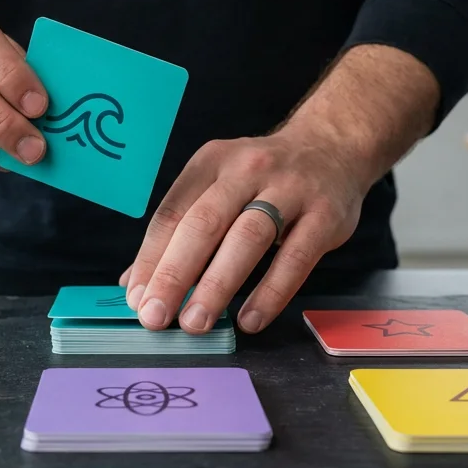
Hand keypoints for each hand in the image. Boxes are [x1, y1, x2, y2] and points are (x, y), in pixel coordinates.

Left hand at [119, 127, 367, 335]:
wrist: (333, 146)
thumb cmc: (264, 178)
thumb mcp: (219, 186)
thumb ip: (180, 230)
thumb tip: (135, 283)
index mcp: (212, 162)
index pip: (172, 213)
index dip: (150, 258)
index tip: (136, 299)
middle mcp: (247, 170)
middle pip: (204, 223)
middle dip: (174, 273)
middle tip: (154, 315)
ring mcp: (290, 189)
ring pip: (248, 238)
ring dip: (217, 284)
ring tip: (195, 322)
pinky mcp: (325, 215)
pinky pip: (295, 258)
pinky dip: (271, 292)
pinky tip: (250, 320)